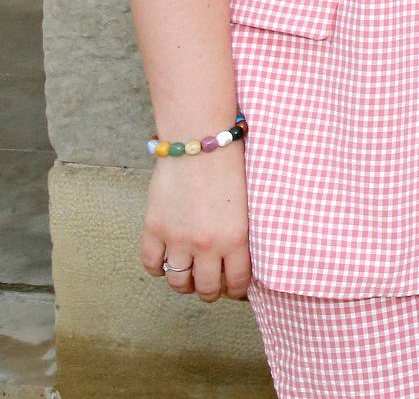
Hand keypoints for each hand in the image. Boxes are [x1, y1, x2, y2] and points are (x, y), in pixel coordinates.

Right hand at [141, 149, 251, 301]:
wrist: (200, 144)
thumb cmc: (231, 168)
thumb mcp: (248, 205)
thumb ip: (242, 234)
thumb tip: (242, 258)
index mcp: (236, 238)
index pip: (237, 282)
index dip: (236, 291)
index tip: (235, 291)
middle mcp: (206, 244)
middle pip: (205, 289)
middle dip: (210, 292)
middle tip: (211, 287)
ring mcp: (177, 239)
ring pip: (178, 282)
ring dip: (184, 284)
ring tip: (189, 278)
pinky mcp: (154, 229)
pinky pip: (152, 264)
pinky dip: (158, 269)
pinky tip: (166, 263)